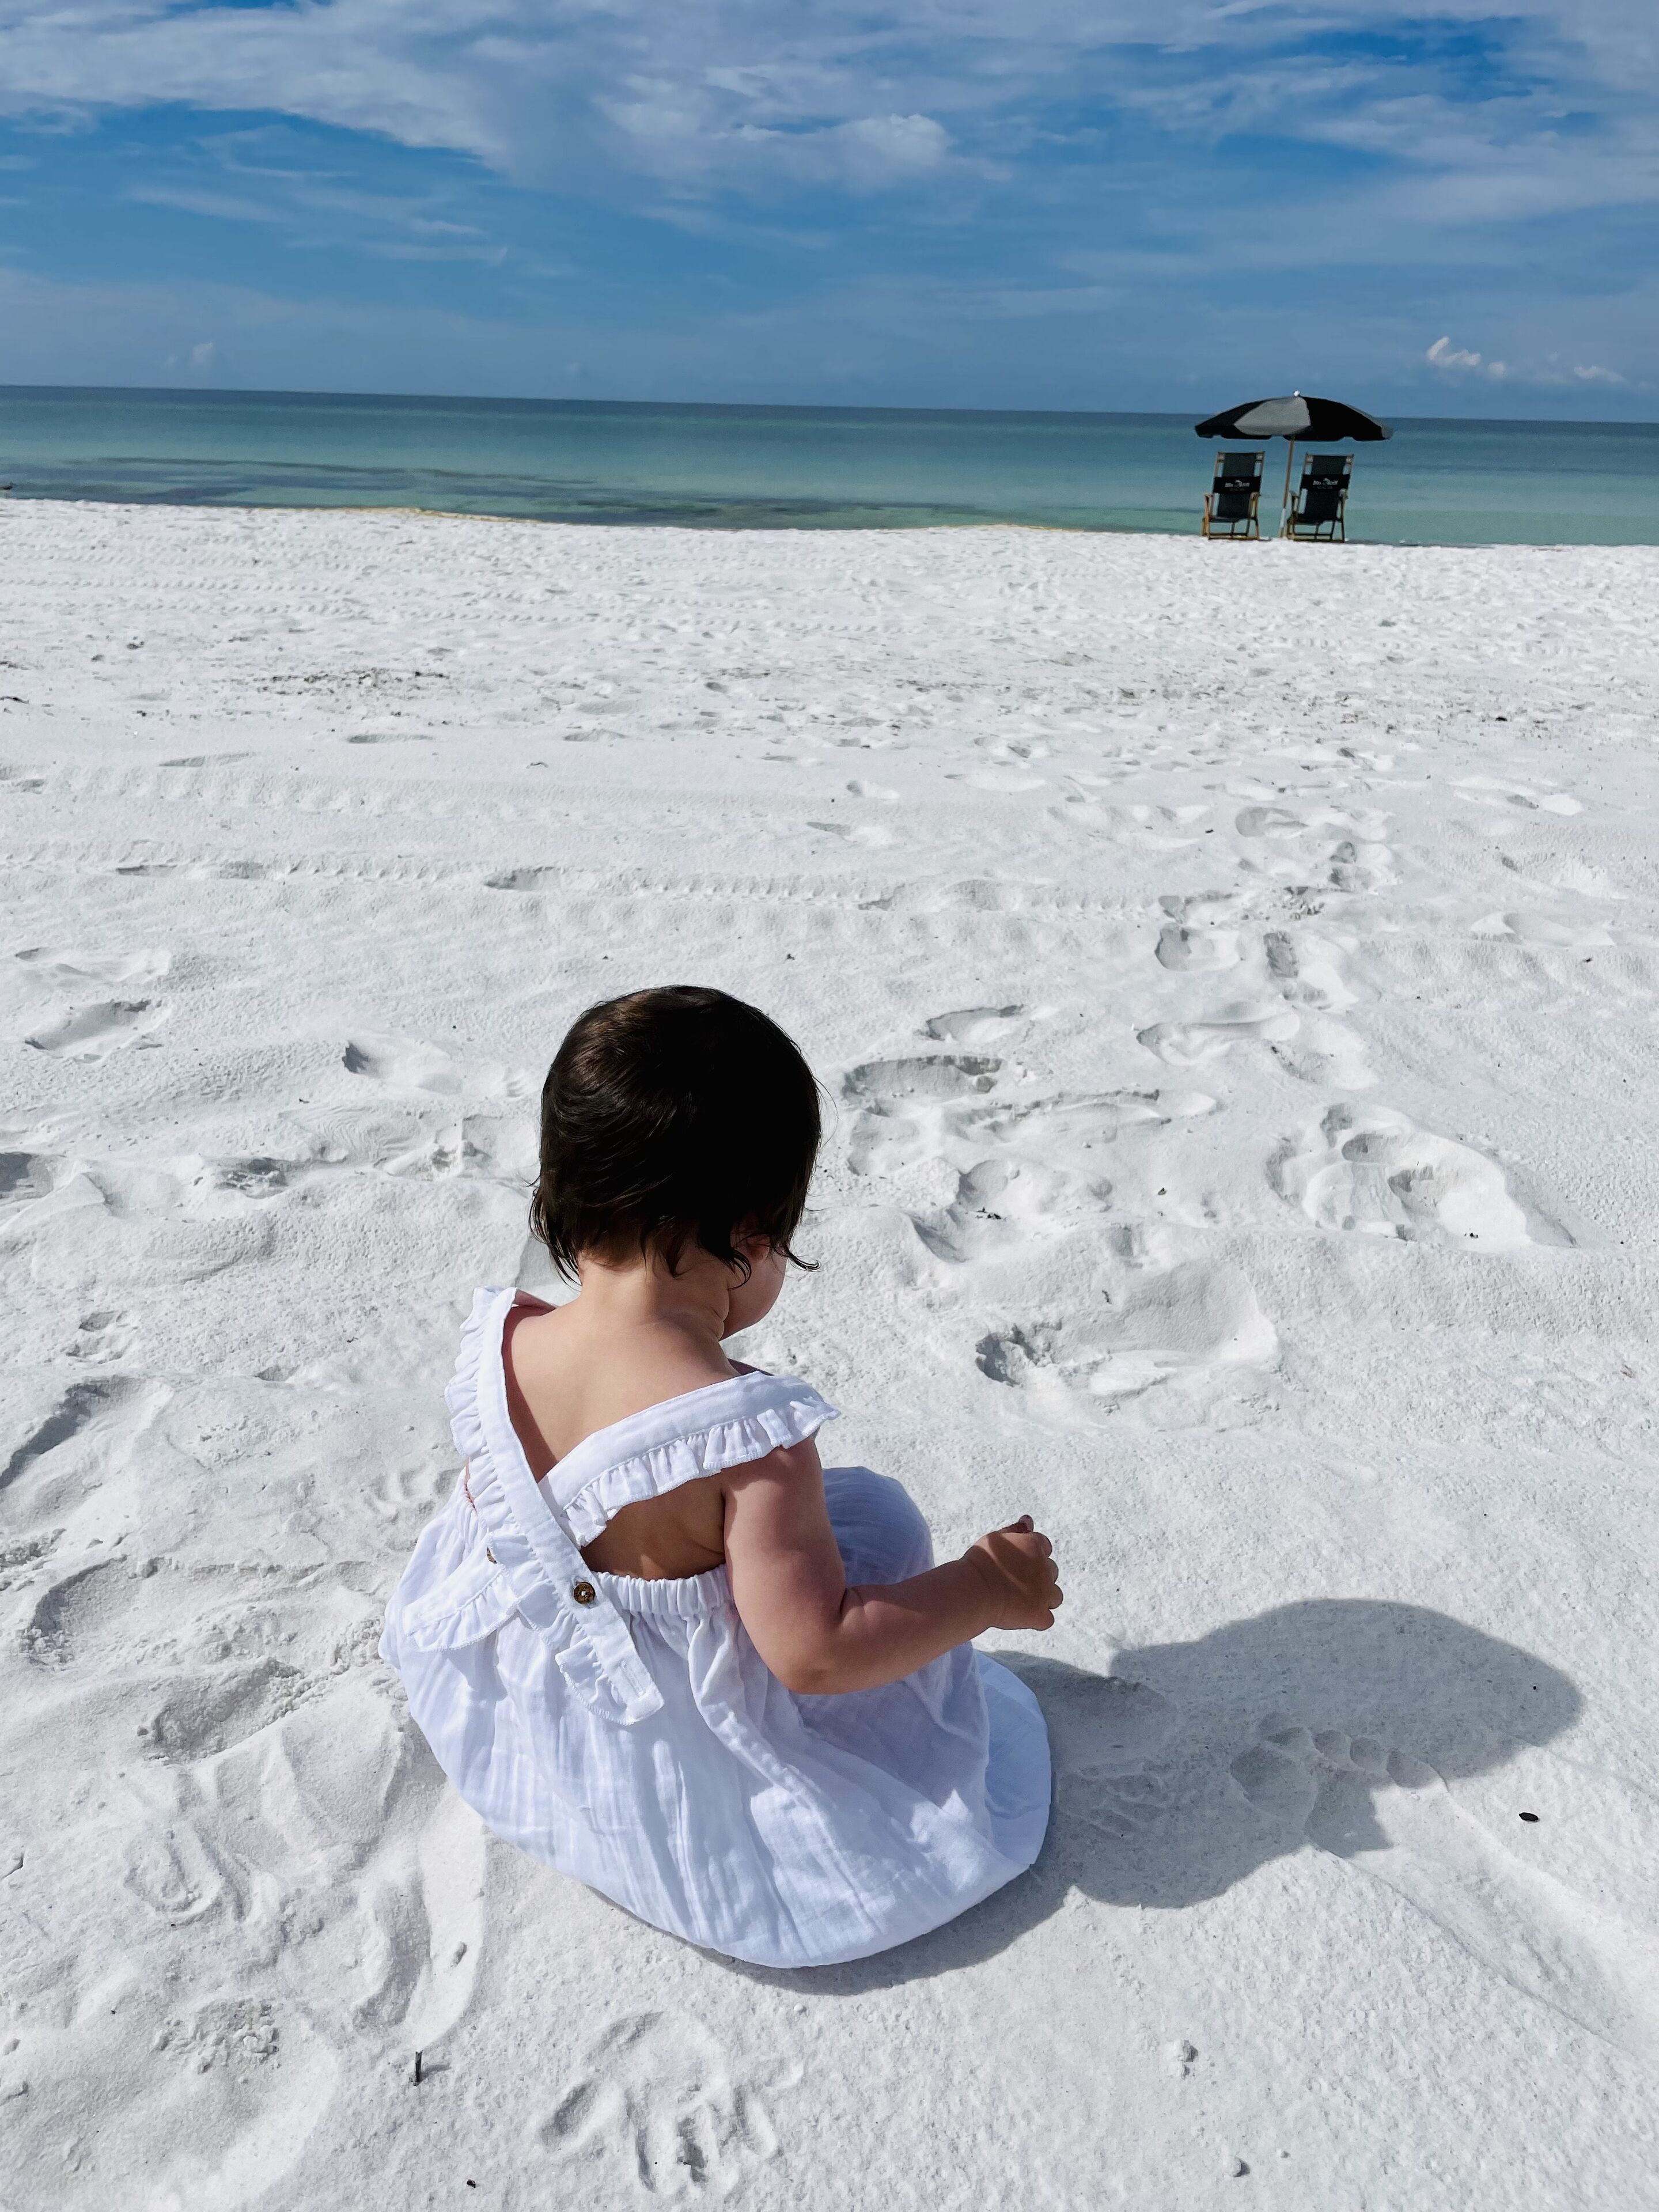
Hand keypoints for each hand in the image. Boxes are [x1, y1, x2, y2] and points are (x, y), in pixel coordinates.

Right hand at [963, 1516, 1061, 1630]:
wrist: (975, 1589)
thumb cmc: (981, 1561)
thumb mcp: (996, 1538)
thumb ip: (1015, 1530)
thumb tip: (1029, 1520)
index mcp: (1035, 1545)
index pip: (1044, 1547)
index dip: (1031, 1555)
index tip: (1016, 1562)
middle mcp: (1046, 1568)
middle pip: (1052, 1571)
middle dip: (1039, 1577)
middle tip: (1014, 1582)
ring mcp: (1045, 1593)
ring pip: (1055, 1596)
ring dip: (1043, 1598)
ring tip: (1020, 1601)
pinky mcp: (1040, 1615)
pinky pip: (1046, 1619)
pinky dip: (1037, 1618)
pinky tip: (1021, 1616)